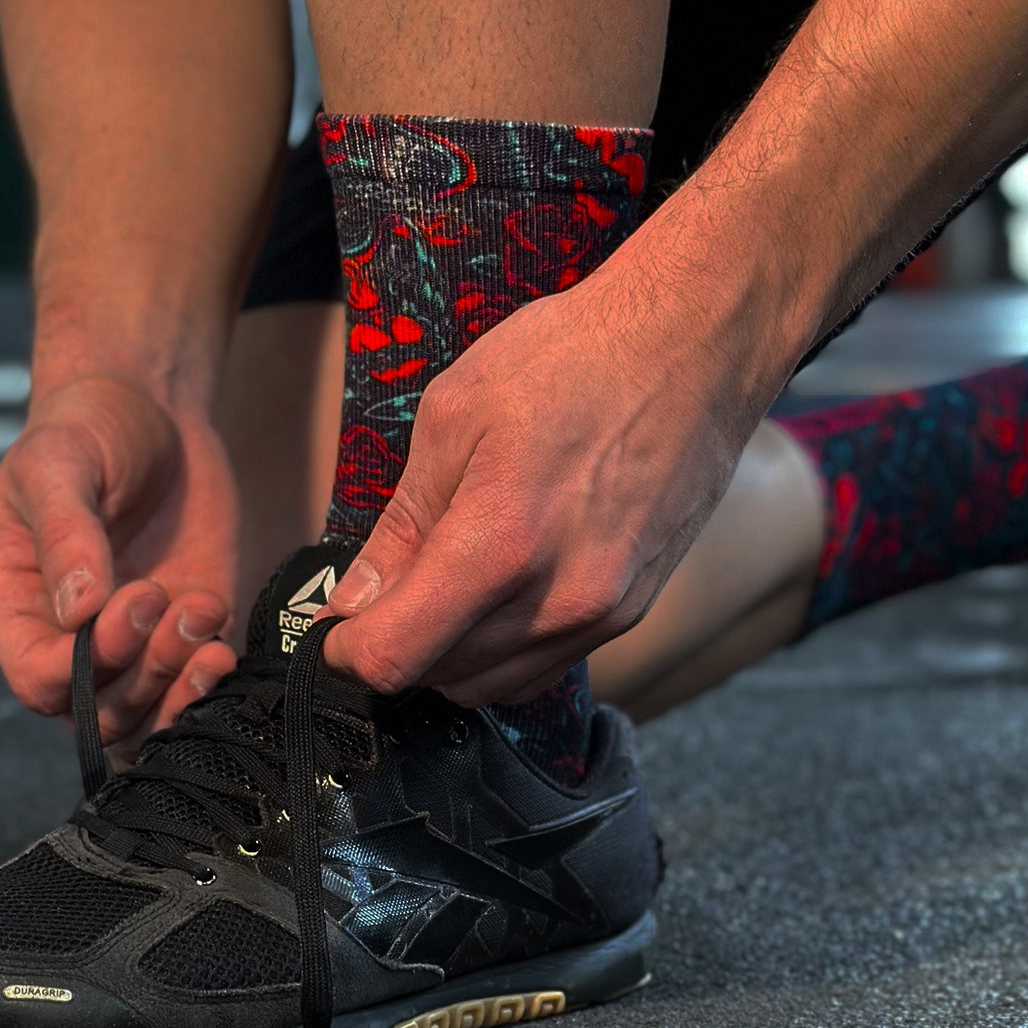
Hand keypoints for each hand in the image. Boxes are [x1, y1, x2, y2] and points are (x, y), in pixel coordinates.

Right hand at [0, 373, 239, 753]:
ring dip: (178, 683)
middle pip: (97, 711)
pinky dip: (210, 678)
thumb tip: (78, 610)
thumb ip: (66, 535)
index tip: (123, 605)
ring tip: (200, 611)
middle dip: (137, 670)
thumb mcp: (58, 465)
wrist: (150, 407)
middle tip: (161, 596)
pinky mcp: (186, 631)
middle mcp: (71, 639)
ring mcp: (133, 641)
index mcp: (18, 606)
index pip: (37, 679)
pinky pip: (194, 689)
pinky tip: (220, 631)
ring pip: (147, 716)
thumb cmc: (85, 430)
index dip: (81, 668)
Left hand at [318, 261, 760, 705]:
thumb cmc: (574, 356)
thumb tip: (355, 600)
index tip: (333, 628)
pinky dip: (504, 647)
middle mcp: (561, 596)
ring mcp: (606, 611)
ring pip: (495, 685)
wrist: (694, 342)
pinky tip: (499, 587)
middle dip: (398, 647)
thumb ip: (403, 523)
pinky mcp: (634, 609)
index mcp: (503, 541)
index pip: (398, 656)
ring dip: (451, 655)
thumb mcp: (456, 414)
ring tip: (443, 582)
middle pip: (443, 679)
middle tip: (384, 591)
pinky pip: (545, 664)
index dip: (346, 652)